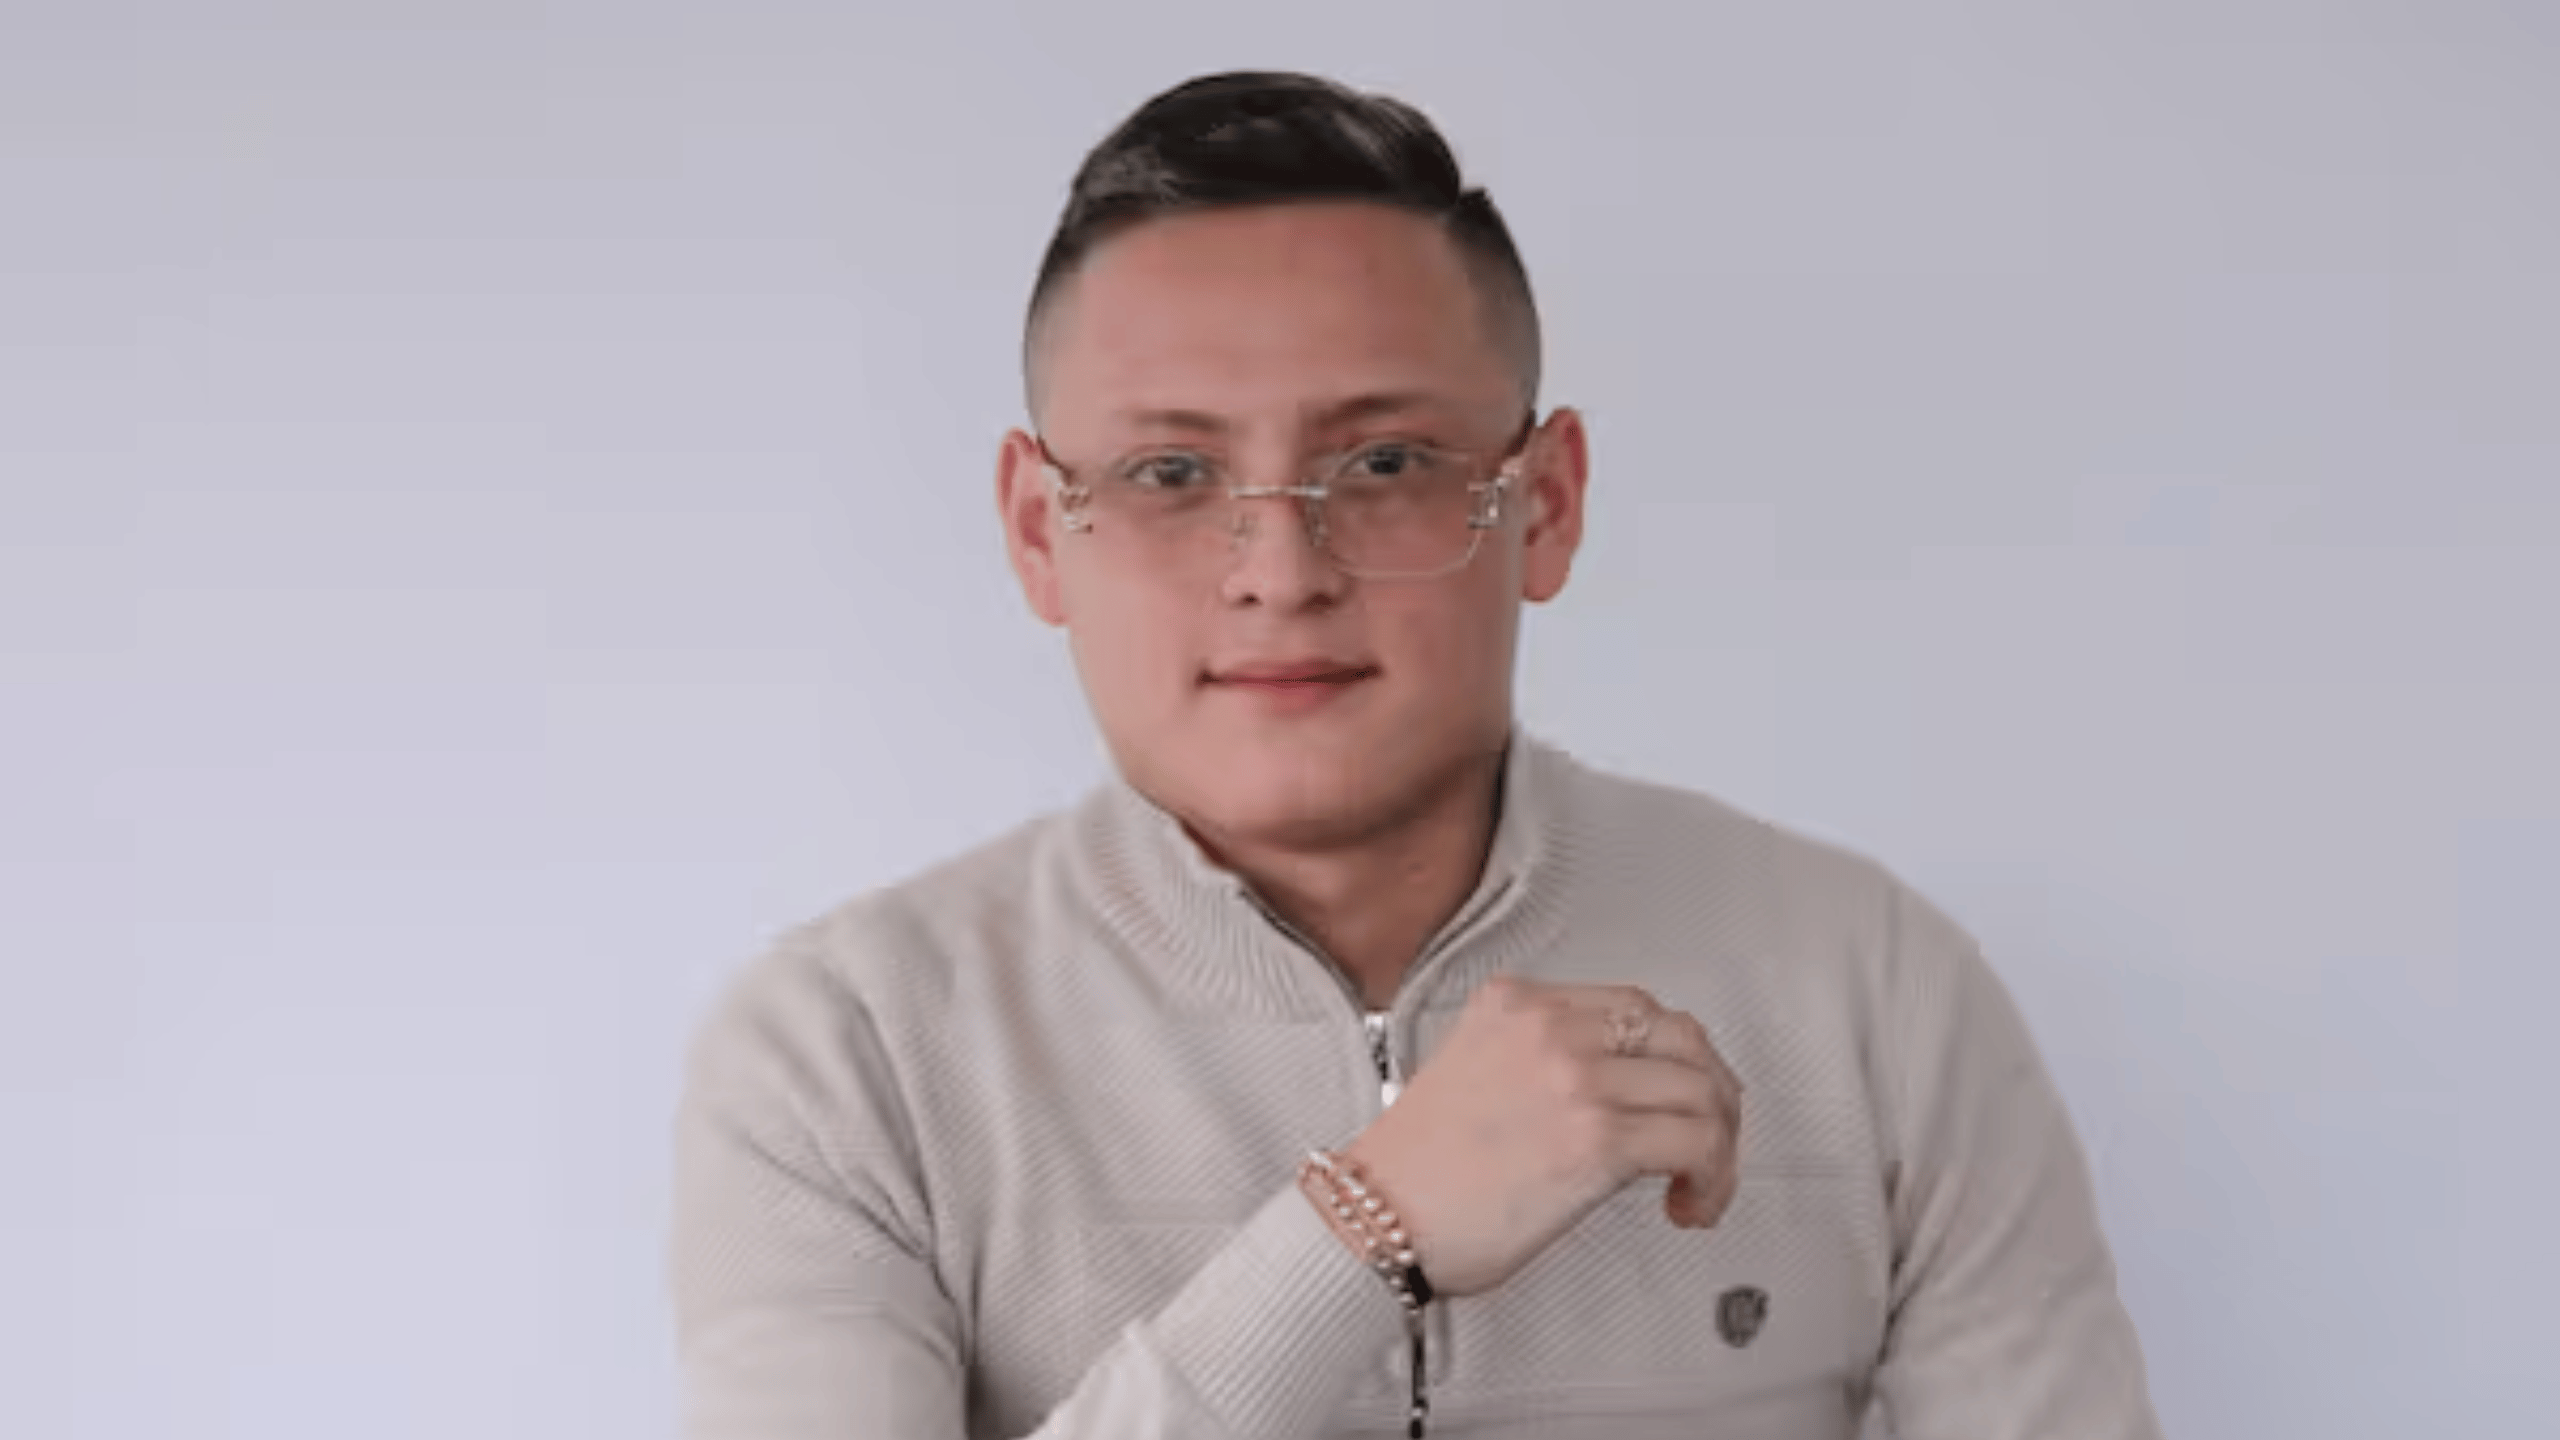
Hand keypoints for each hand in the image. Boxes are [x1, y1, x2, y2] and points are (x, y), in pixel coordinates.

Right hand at [1339, 975, 1742, 1298]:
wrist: (1375, 1219)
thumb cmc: (1415, 1171)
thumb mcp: (1473, 1069)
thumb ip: (1539, 1060)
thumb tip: (1615, 1092)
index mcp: (1516, 1002)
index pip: (1633, 1006)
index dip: (1672, 1057)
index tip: (1675, 1095)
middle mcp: (1550, 1027)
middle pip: (1680, 1036)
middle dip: (1711, 1091)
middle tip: (1710, 1135)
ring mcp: (1576, 1077)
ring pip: (1700, 1090)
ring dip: (1719, 1142)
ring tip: (1701, 1182)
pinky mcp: (1597, 1138)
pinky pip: (1697, 1143)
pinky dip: (1713, 1177)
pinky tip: (1690, 1203)